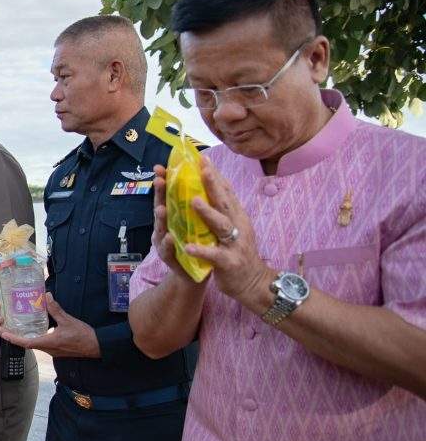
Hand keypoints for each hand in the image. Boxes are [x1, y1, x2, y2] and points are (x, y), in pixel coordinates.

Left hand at [0, 294, 99, 357]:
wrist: (96, 346)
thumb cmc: (82, 335)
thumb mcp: (68, 320)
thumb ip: (56, 309)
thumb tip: (47, 296)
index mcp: (48, 343)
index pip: (25, 343)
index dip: (12, 338)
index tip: (2, 333)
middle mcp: (48, 349)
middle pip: (27, 344)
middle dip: (14, 337)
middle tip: (3, 329)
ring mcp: (52, 351)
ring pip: (34, 344)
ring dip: (23, 337)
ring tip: (15, 328)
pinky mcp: (57, 349)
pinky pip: (41, 344)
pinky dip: (34, 337)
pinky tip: (34, 329)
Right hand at [151, 165, 198, 283]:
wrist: (195, 275)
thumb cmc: (195, 244)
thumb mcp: (193, 222)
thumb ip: (190, 204)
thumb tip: (194, 178)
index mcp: (174, 216)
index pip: (169, 196)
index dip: (165, 181)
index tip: (161, 167)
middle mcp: (165, 227)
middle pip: (161, 207)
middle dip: (160, 194)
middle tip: (159, 180)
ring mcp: (165, 243)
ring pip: (161, 228)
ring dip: (160, 219)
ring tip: (161, 209)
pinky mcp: (171, 259)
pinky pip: (168, 251)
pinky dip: (168, 245)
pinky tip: (170, 238)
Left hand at [183, 159, 273, 309]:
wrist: (253, 283)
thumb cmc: (238, 252)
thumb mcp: (235, 227)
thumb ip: (226, 209)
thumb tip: (216, 184)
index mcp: (237, 216)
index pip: (226, 191)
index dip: (215, 174)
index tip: (201, 157)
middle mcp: (238, 226)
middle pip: (225, 202)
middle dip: (213, 184)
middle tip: (201, 167)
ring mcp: (235, 244)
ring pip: (221, 225)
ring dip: (208, 213)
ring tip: (193, 201)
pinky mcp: (229, 263)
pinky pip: (214, 255)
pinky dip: (202, 250)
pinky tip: (188, 246)